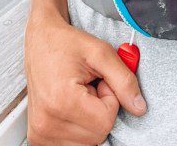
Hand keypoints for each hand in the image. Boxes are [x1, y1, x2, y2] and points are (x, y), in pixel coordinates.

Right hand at [25, 12, 145, 144]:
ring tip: (77, 95)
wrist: (40, 41)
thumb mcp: (101, 52)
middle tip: (87, 87)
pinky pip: (73, 144)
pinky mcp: (38, 137)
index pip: (105, 121)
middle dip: (100, 111)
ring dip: (89, 120)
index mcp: (60, 101)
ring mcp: (40, 133)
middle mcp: (46, 122)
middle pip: (97, 135)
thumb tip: (139, 108)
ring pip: (87, 142)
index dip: (110, 99)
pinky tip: (70, 107)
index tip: (98, 82)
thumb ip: (124, 80)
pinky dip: (79, 128)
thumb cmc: (65, 43)